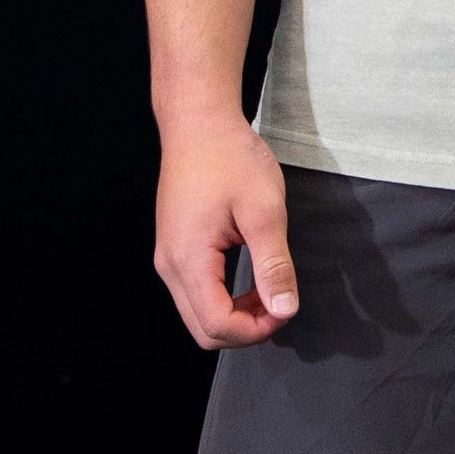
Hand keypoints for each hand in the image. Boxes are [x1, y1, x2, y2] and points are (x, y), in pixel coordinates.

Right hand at [153, 113, 299, 349]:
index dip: (256, 330)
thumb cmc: (229, 157)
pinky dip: (224, 297)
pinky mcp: (174, 248)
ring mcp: (168, 258)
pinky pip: (196, 292)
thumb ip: (274, 264)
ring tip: (268, 288)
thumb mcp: (264, 209)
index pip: (217, 325)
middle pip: (203, 330)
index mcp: (188, 260)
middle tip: (279, 302)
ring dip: (235, 314)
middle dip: (245, 328)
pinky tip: (250, 275)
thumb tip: (285, 310)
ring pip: (198, 314)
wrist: (199, 123)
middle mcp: (170, 266)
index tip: (286, 309)